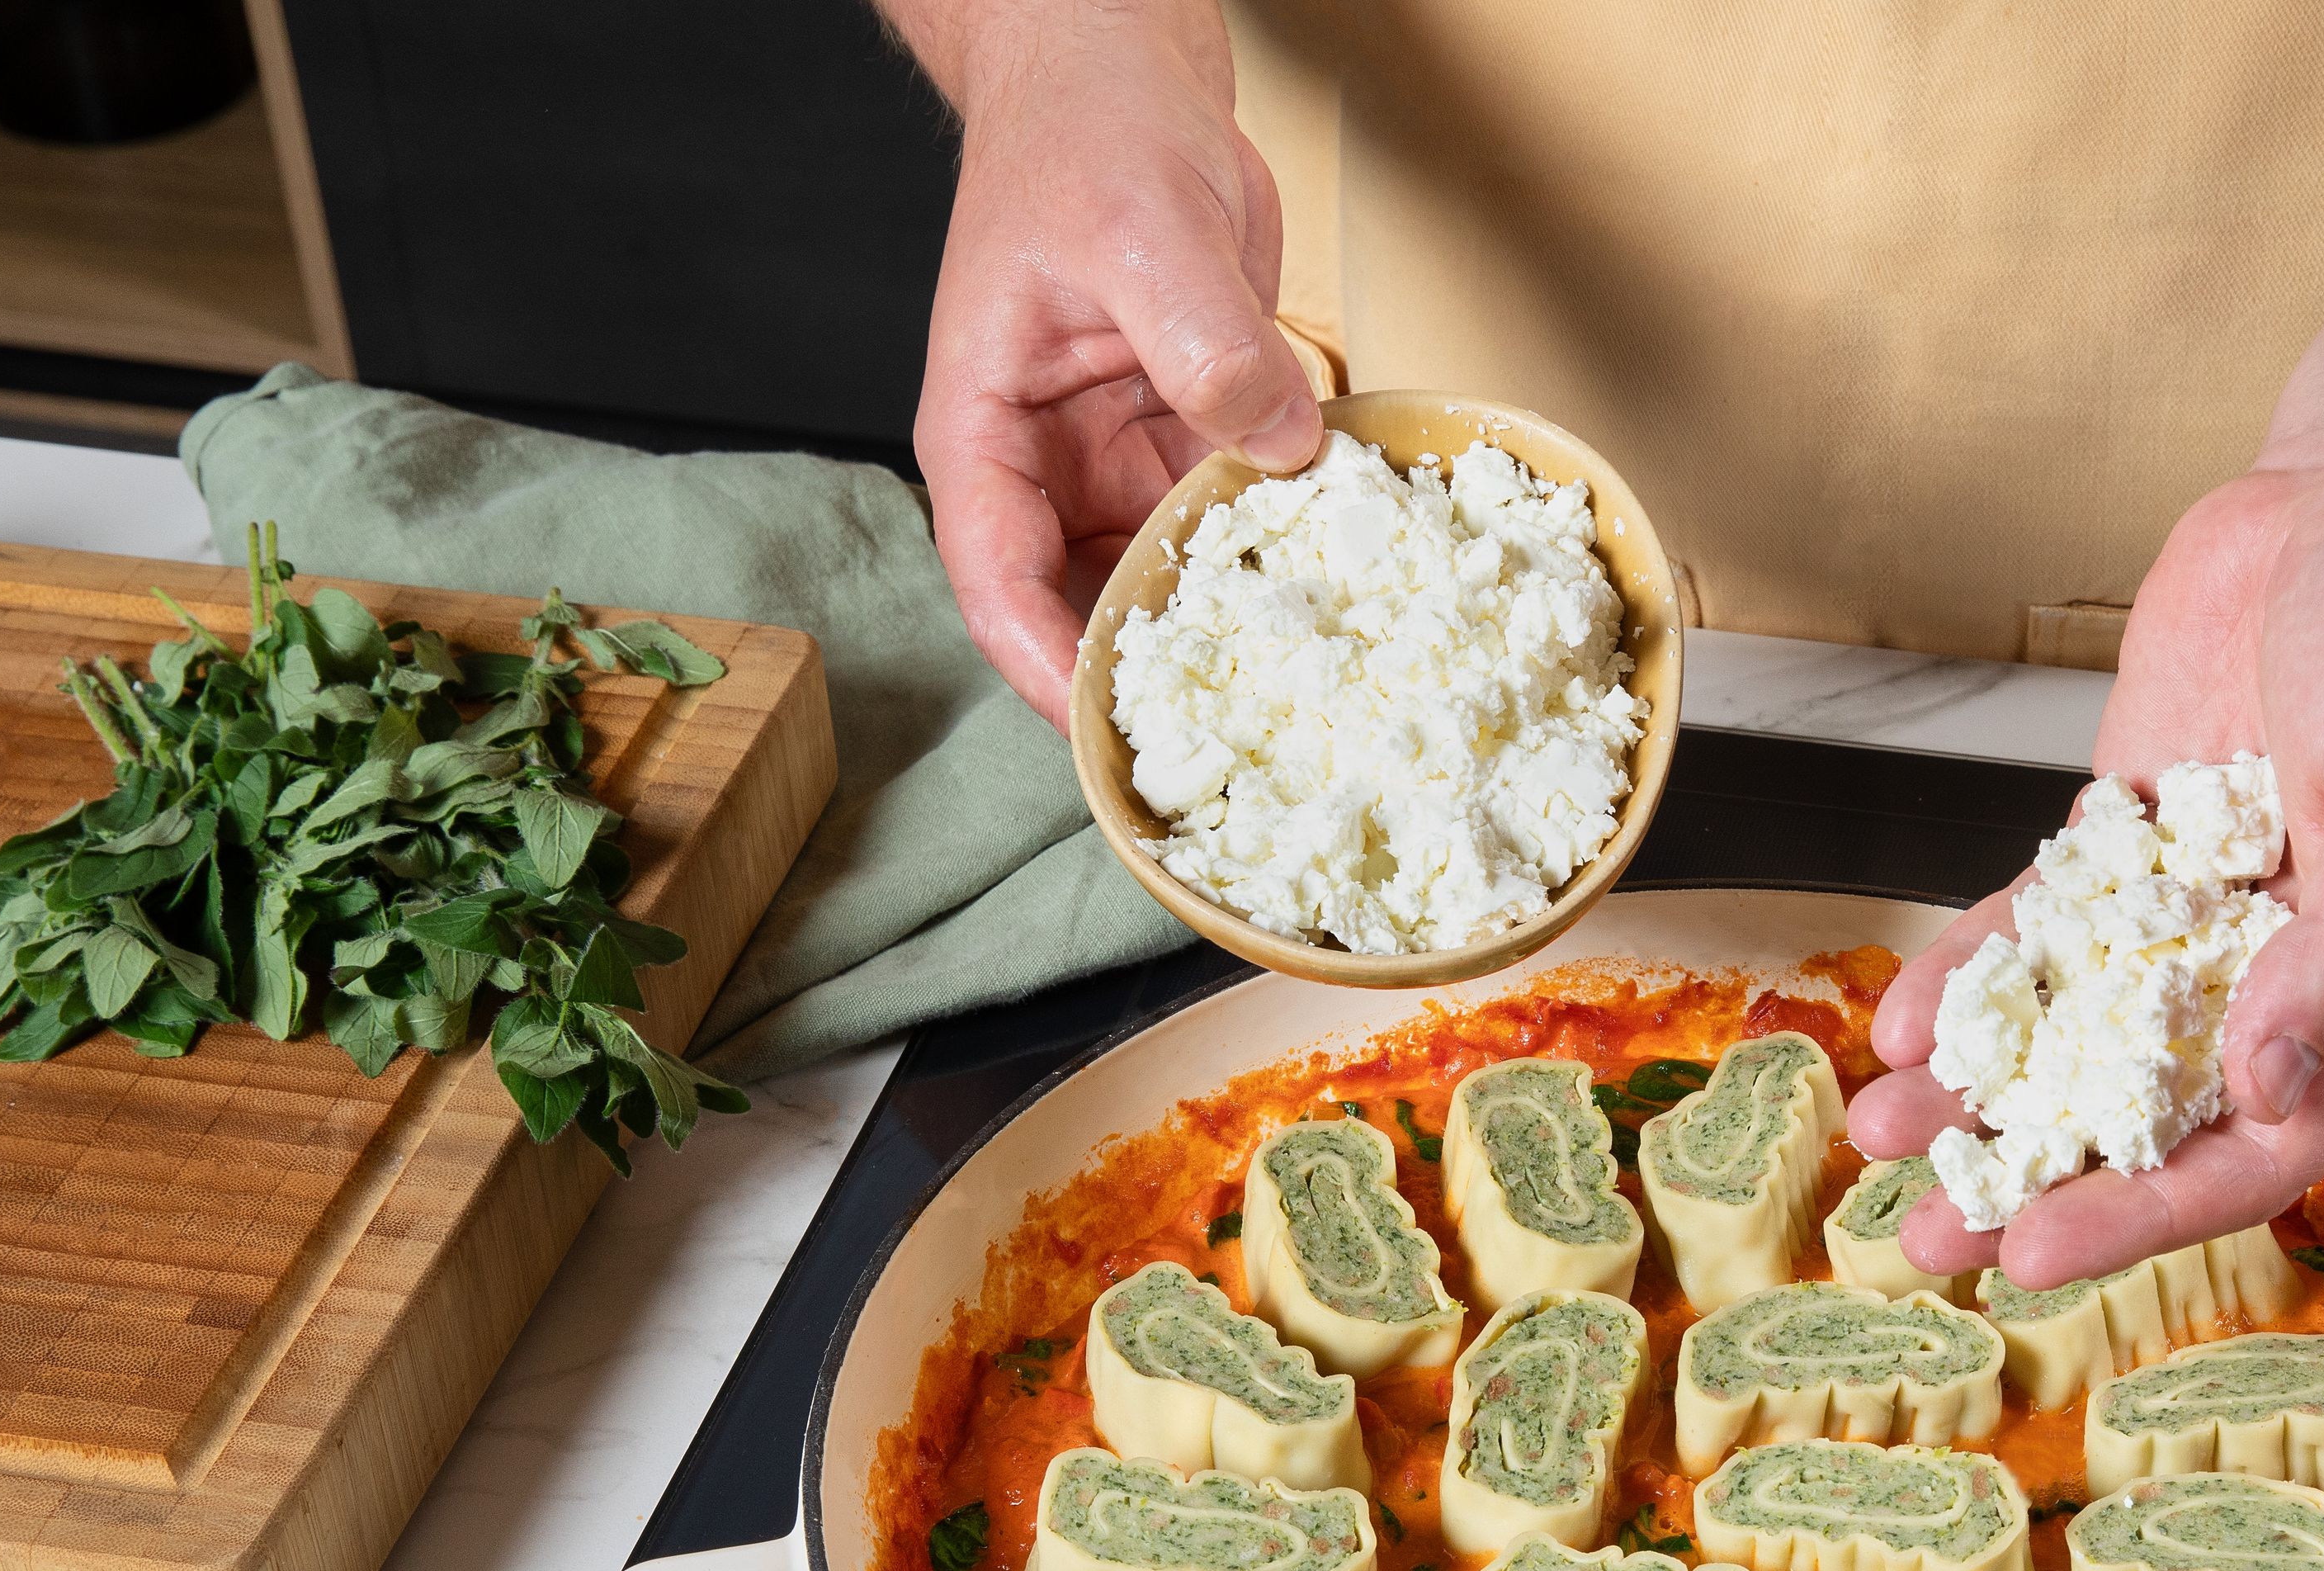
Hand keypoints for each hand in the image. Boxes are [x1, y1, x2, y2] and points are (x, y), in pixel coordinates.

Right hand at [905, 0, 1322, 732]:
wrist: (1125, 70)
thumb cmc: (1087, 131)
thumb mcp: (1143, 228)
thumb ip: (1202, 340)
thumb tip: (1275, 442)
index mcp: (986, 431)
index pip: (996, 580)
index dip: (1048, 665)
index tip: (1108, 728)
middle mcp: (1047, 465)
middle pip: (1080, 606)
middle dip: (1148, 678)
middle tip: (1234, 745)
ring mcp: (1118, 460)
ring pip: (1164, 580)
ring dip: (1226, 629)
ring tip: (1300, 690)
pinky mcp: (1189, 439)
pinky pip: (1230, 524)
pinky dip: (1277, 560)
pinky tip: (1338, 595)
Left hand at [1849, 461, 2323, 1287]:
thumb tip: (2275, 1087)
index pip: (2261, 1147)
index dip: (2150, 1211)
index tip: (2040, 1249)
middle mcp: (2278, 978)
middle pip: (2150, 1120)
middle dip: (2036, 1186)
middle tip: (1930, 1245)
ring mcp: (2189, 915)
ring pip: (2072, 1039)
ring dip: (1979, 1101)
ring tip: (1884, 1145)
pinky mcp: (2119, 847)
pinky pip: (2034, 938)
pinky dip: (1968, 983)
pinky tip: (1900, 1026)